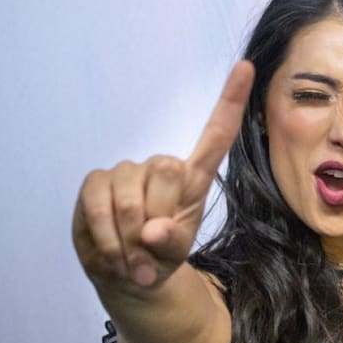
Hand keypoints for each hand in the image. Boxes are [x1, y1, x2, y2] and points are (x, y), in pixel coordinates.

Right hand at [72, 61, 254, 290]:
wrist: (126, 276)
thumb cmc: (159, 257)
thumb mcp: (175, 254)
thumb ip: (171, 242)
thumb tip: (152, 231)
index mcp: (193, 180)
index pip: (216, 136)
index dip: (230, 102)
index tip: (246, 67)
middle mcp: (161, 167)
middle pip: (168, 170)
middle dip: (160, 217)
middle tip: (153, 248)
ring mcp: (126, 172)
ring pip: (131, 196)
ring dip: (131, 239)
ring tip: (135, 261)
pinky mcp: (96, 182)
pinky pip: (100, 204)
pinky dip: (108, 239)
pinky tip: (114, 257)